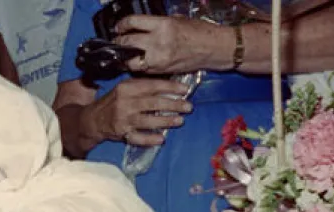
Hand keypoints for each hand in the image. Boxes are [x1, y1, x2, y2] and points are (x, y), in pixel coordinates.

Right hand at [84, 77, 193, 146]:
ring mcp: (123, 119)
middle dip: (173, 105)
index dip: (170, 88)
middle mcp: (125, 103)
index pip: (152, 86)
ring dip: (165, 121)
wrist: (93, 119)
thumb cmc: (114, 101)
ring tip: (180, 121)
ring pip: (147, 121)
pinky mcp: (121, 133)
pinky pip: (137, 138)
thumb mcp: (125, 88)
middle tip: (188, 107)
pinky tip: (161, 139)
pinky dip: (149, 139)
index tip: (185, 90)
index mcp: (127, 88)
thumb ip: (144, 86)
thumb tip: (170, 87)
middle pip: (152, 103)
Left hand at [116, 16, 231, 74]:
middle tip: (118, 41)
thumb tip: (140, 26)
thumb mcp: (177, 20)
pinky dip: (138, 66)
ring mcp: (159, 59)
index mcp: (163, 25)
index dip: (122, 25)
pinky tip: (139, 61)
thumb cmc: (200, 32)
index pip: (133, 23)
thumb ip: (157, 23)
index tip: (119, 27)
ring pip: (130, 61)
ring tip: (126, 53)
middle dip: (119, 42)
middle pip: (128, 43)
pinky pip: (142, 70)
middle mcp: (158, 42)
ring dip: (126, 58)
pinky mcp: (161, 71)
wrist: (215, 48)